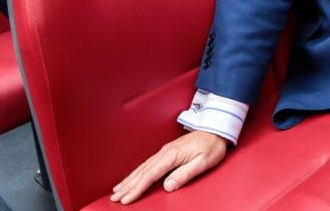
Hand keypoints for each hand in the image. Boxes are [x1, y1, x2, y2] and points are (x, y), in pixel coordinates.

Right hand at [110, 131, 226, 204]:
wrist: (216, 129)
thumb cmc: (212, 146)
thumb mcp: (203, 162)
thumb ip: (185, 174)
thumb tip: (168, 186)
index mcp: (172, 155)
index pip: (150, 175)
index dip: (137, 188)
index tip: (126, 199)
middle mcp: (165, 152)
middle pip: (142, 171)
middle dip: (127, 186)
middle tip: (114, 198)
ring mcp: (165, 151)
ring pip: (142, 167)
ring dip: (129, 179)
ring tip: (117, 190)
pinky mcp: (167, 151)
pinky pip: (147, 163)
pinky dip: (137, 172)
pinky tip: (132, 177)